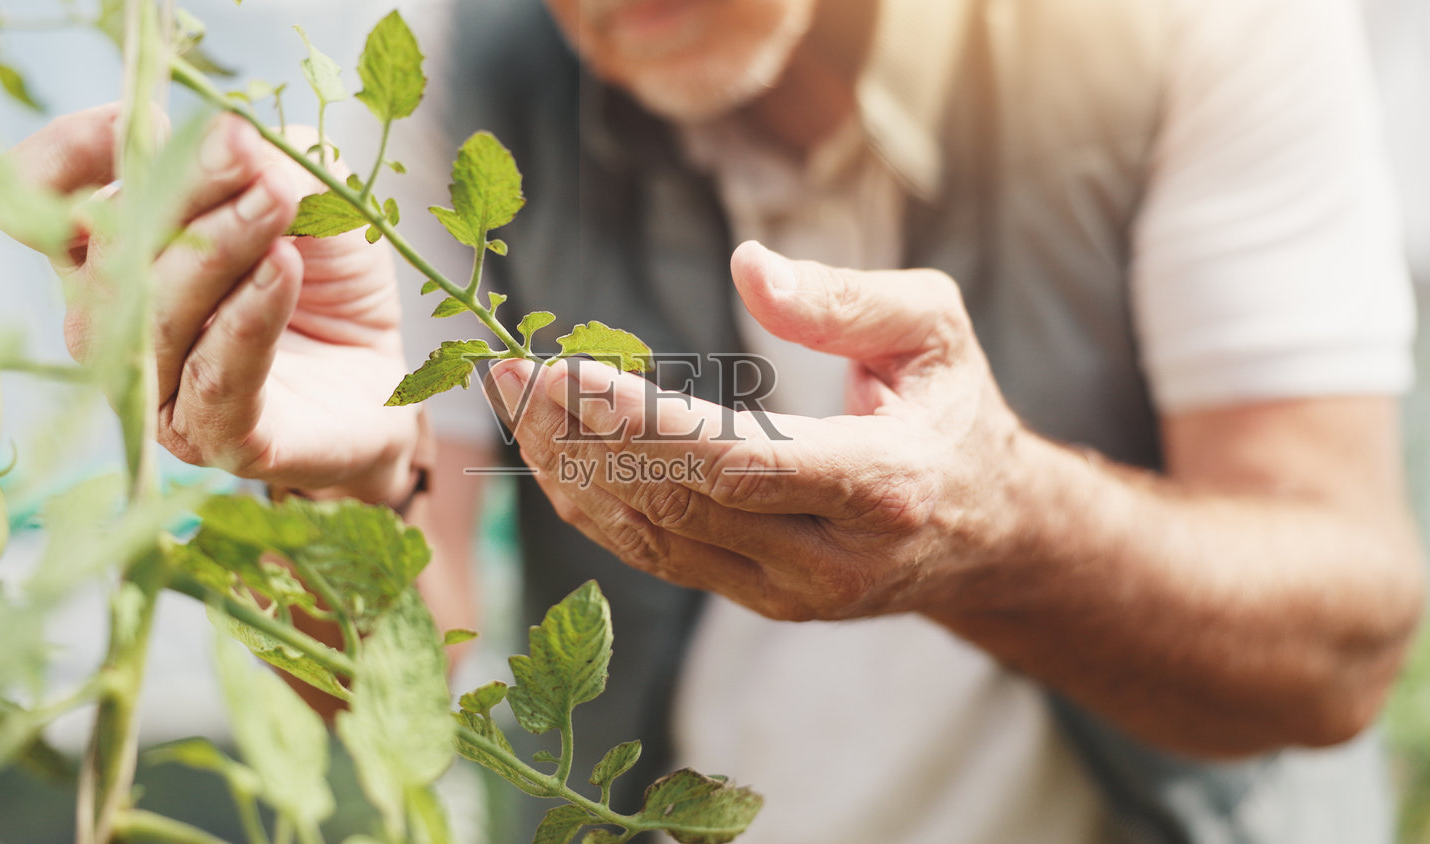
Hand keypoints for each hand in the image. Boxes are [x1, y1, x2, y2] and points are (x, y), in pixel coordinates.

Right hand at [7, 104, 418, 500]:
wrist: (385, 379)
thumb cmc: (330, 279)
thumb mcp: (314, 196)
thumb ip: (270, 163)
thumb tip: (232, 142)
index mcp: (111, 252)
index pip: (41, 200)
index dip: (72, 154)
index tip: (145, 120)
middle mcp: (115, 322)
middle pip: (110, 249)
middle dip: (183, 192)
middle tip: (251, 157)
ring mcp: (157, 389)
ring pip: (156, 313)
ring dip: (216, 249)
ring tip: (278, 204)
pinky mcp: (216, 438)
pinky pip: (214, 378)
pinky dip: (247, 319)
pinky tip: (283, 271)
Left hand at [489, 241, 1022, 620]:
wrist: (987, 533)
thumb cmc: (952, 412)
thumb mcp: (935, 329)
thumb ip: (847, 299)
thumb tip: (747, 267)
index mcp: (882, 484)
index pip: (735, 463)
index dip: (638, 423)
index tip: (563, 370)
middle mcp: (832, 557)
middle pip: (678, 504)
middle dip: (581, 438)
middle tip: (513, 373)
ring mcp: (792, 595)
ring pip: (654, 541)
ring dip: (570, 472)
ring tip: (516, 404)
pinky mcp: (761, 604)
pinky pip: (659, 558)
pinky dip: (595, 507)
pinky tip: (553, 454)